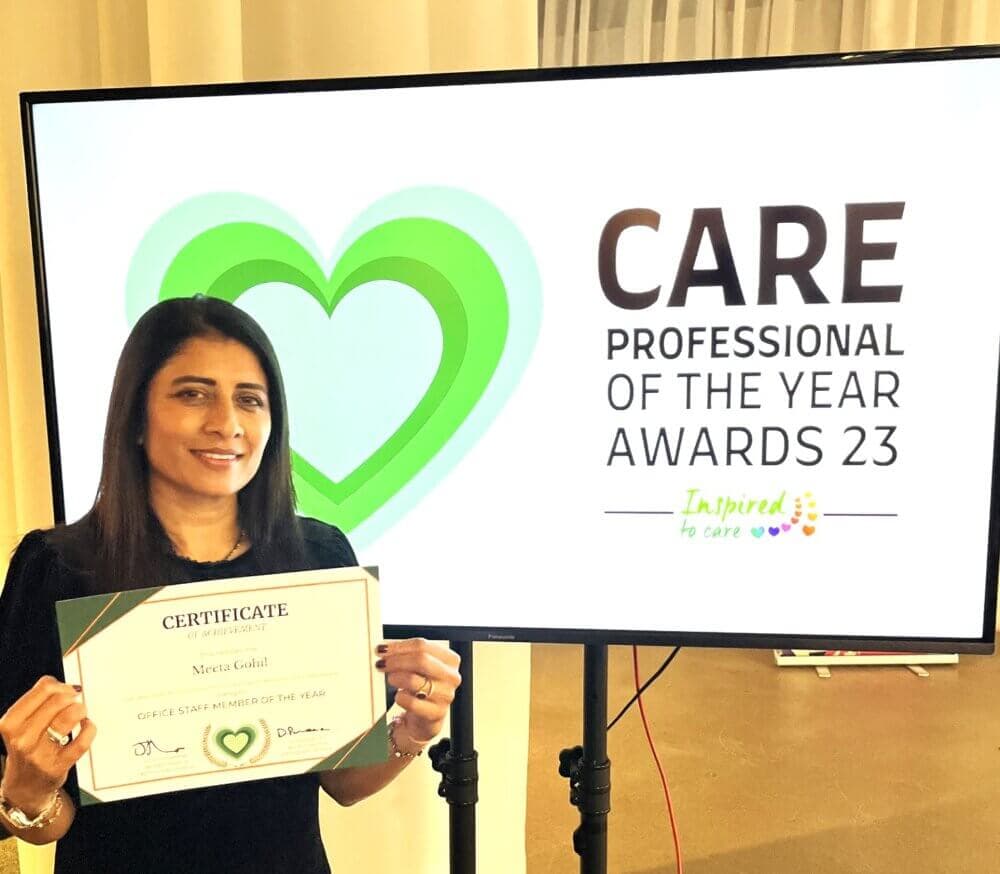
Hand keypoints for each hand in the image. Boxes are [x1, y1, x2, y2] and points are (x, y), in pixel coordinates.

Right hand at [0, 676, 95, 814]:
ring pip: (71, 716)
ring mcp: (40, 753)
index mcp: (10, 723)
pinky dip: (90, 728)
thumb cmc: (27, 747)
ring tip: (79, 715)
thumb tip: (63, 684)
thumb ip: (38, 699)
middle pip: (59, 700)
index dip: (60, 685)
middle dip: (71, 697)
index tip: (65, 690)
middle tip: (73, 702)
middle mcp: (22, 738)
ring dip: (81, 710)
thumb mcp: (20, 723)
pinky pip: (83, 739)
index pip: (43, 688)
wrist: (24, 786)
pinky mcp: (58, 765)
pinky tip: (85, 727)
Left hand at [375, 639, 460, 750]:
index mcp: (450, 660)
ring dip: (396, 678)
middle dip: (397, 660)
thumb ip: (407, 655)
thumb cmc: (423, 687)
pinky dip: (400, 698)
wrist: (426, 717)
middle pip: (421, 660)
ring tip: (391, 679)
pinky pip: (411, 702)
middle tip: (382, 664)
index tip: (382, 649)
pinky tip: (399, 697)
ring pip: (414, 680)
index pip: (423, 645)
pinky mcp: (436, 713)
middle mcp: (451, 676)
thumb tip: (386, 649)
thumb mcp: (420, 667)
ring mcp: (446, 695)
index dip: (399, 646)